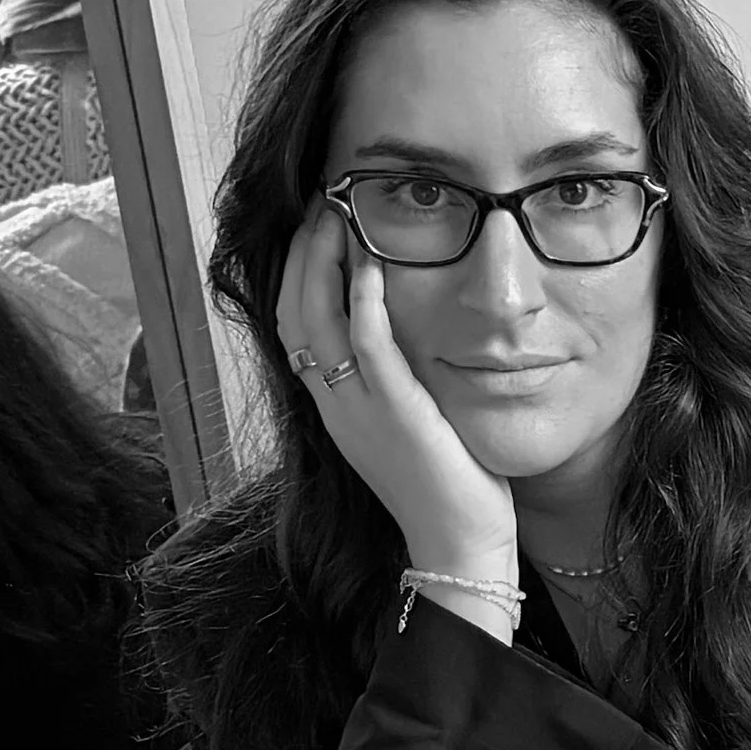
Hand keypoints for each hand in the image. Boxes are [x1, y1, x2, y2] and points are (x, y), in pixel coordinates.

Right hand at [275, 201, 518, 588]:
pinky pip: (367, 346)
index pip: (294, 325)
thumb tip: (403, 329)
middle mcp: (334, 405)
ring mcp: (359, 410)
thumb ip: (395, 379)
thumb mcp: (407, 424)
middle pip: (291, 313)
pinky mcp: (396, 413)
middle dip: (299, 252)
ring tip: (336, 213)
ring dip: (322, 261)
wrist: (459, 547)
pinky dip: (362, 299)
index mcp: (334, 407)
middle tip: (317, 202)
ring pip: (316, 321)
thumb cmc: (447, 488)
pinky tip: (370, 261)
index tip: (313, 226)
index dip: (296, 271)